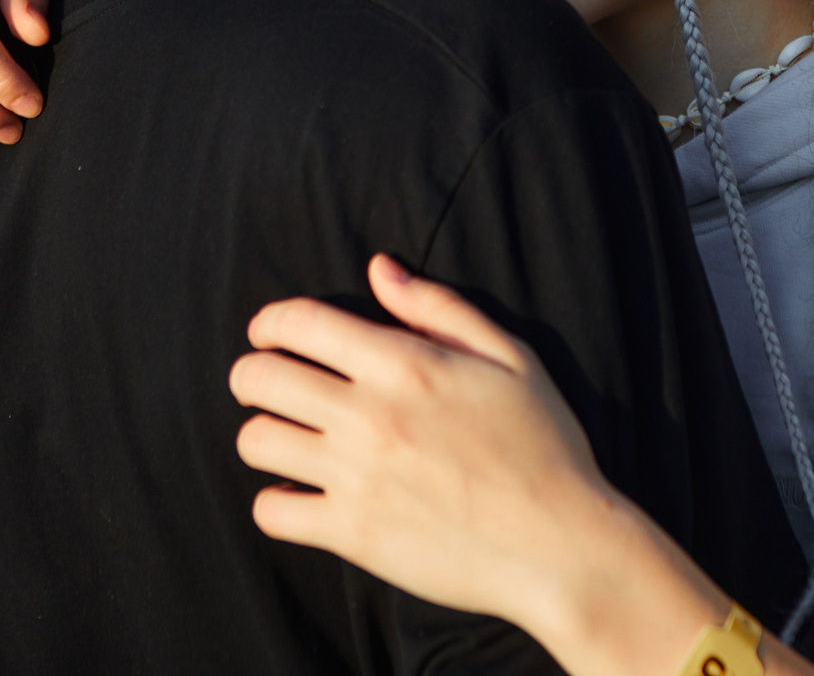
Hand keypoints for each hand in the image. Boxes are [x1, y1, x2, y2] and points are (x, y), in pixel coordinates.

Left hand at [232, 257, 784, 675]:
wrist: (560, 544)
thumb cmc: (544, 444)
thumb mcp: (511, 357)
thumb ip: (438, 308)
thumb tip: (379, 269)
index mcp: (406, 364)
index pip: (299, 323)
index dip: (271, 321)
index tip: (270, 332)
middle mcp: (369, 416)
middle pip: (259, 379)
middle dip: (253, 372)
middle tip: (269, 382)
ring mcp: (355, 478)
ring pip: (256, 442)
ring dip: (264, 434)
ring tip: (289, 438)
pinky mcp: (352, 534)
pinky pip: (272, 513)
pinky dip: (276, 502)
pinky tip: (301, 495)